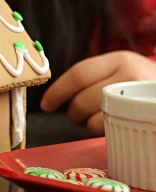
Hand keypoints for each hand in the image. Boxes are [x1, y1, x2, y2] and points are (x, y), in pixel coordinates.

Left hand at [40, 51, 155, 135]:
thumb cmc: (143, 83)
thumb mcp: (122, 70)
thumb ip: (96, 78)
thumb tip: (55, 97)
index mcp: (118, 60)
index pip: (78, 74)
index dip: (57, 92)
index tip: (46, 105)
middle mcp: (129, 75)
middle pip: (83, 99)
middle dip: (72, 113)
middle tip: (74, 118)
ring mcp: (138, 97)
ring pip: (96, 117)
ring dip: (87, 125)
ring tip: (92, 122)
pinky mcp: (145, 115)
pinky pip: (113, 129)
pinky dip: (103, 131)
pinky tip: (109, 126)